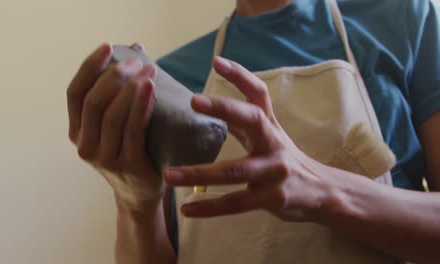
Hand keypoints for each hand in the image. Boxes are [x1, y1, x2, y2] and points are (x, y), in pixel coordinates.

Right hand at [67, 43, 163, 209]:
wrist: (140, 194)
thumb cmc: (130, 151)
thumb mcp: (116, 126)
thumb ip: (120, 91)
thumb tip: (137, 48)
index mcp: (77, 132)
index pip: (74, 93)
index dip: (88, 67)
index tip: (106, 46)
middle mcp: (85, 146)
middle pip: (94, 102)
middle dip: (115, 76)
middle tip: (137, 61)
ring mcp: (105, 159)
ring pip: (113, 116)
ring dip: (130, 88)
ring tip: (149, 70)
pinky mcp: (129, 167)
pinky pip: (133, 132)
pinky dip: (141, 107)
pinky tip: (150, 90)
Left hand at [163, 57, 330, 220]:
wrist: (322, 192)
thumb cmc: (285, 160)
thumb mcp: (271, 136)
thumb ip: (245, 122)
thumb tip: (211, 104)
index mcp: (270, 126)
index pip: (258, 94)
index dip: (240, 76)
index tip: (216, 61)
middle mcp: (274, 143)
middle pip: (252, 120)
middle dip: (224, 108)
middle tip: (194, 100)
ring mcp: (274, 172)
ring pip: (235, 171)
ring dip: (199, 172)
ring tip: (169, 175)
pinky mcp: (272, 198)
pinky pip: (236, 203)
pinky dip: (210, 207)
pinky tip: (186, 209)